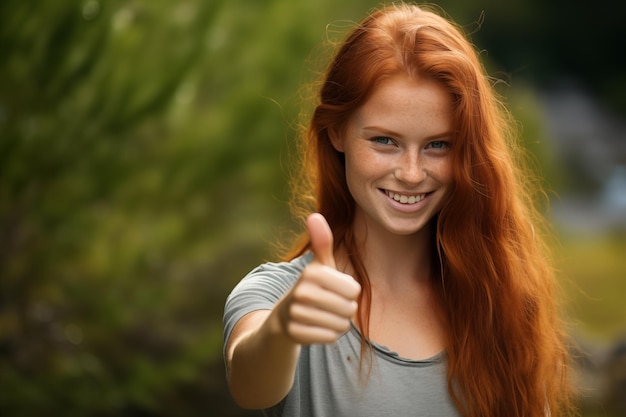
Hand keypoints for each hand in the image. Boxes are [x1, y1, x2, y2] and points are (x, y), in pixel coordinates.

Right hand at [276, 213, 360, 344]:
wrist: (284, 317)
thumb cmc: (312, 288)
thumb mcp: (319, 265)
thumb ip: (322, 242)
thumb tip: (315, 215)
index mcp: (312, 272)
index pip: (354, 290)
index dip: (350, 292)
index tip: (335, 289)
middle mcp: (302, 292)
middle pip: (349, 308)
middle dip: (345, 309)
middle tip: (330, 305)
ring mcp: (297, 314)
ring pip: (341, 325)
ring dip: (338, 323)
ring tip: (324, 315)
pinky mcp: (296, 333)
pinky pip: (330, 337)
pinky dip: (329, 335)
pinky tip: (318, 327)